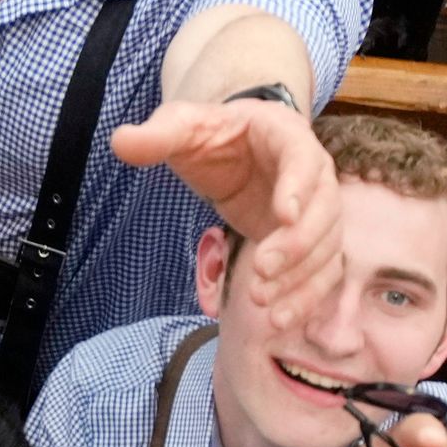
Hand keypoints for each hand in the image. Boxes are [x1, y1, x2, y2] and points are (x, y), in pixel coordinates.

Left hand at [114, 95, 340, 339]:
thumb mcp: (183, 127)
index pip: (302, 158)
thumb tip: (120, 141)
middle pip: (324, 209)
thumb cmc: (213, 136)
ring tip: (262, 302)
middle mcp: (314, 173)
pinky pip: (320, 271)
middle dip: (297, 244)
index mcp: (285, 135)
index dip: (298, 186)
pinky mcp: (311, 242)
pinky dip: (305, 297)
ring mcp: (316, 211)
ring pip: (326, 246)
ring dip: (299, 277)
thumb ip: (158, 135)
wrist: (236, 151)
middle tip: (261, 270)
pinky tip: (279, 319)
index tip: (284, 214)